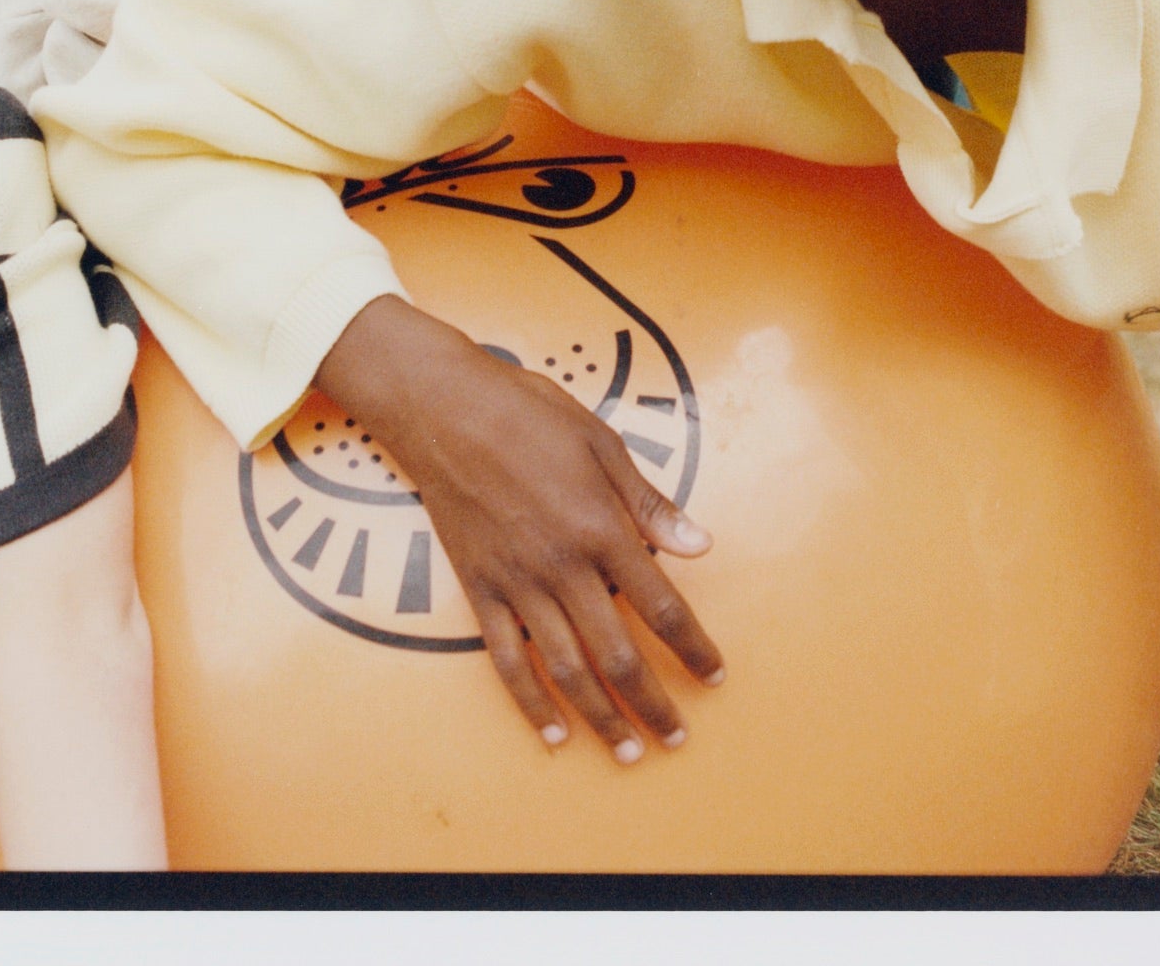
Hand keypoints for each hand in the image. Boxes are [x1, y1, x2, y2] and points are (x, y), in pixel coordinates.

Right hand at [316, 295, 722, 760]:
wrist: (444, 409)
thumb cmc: (529, 413)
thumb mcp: (602, 444)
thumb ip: (650, 504)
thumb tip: (699, 545)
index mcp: (602, 528)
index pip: (662, 607)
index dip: (693, 649)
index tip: (714, 676)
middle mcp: (563, 566)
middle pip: (618, 655)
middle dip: (653, 704)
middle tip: (676, 738)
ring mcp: (517, 582)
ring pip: (566, 668)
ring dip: (601, 716)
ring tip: (627, 750)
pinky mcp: (479, 589)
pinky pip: (506, 659)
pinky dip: (530, 701)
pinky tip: (553, 732)